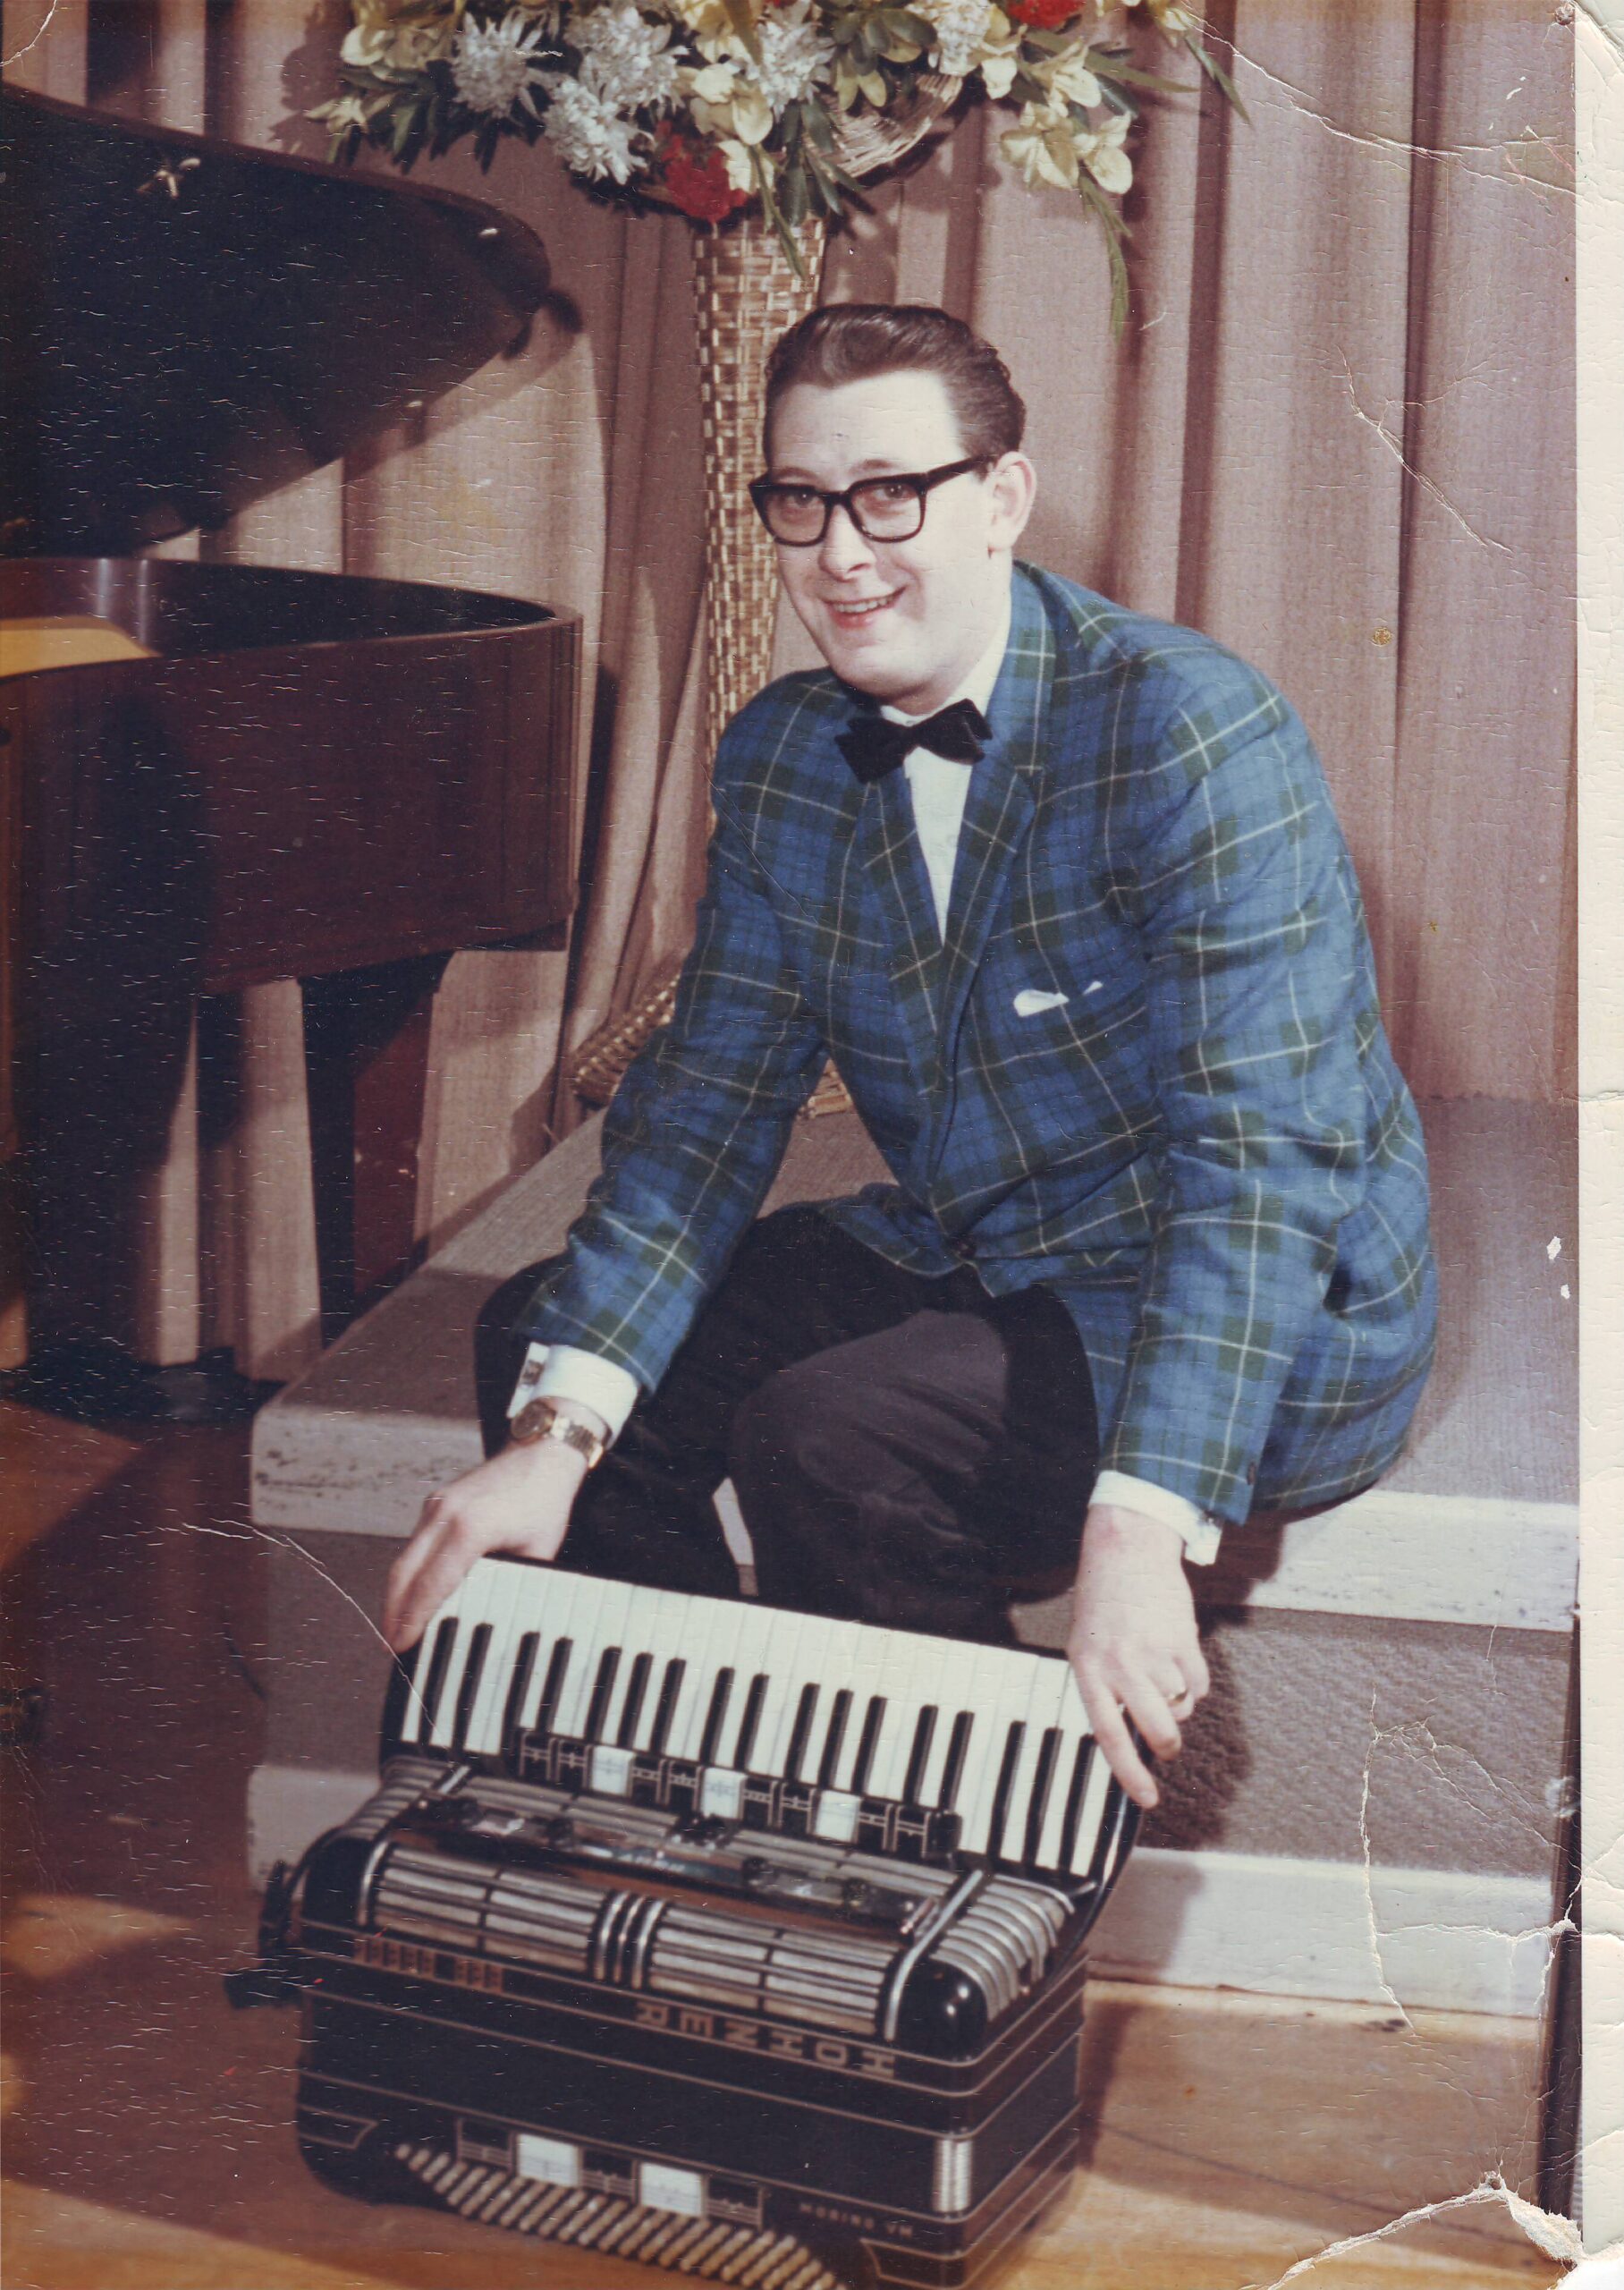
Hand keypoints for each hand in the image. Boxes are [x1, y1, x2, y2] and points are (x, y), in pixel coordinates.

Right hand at [382, 1434, 591, 1653]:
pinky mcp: (437, 1502)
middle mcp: (446, 1514)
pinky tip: (413, 1591)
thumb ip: (511, 1586)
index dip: (413, 1618)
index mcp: (471, 1528)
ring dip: (398, 1593)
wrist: (541, 1454)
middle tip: (391, 1644)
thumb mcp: (537, 1553)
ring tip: (398, 1625)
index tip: (402, 1643)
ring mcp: (438, 1505)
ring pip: (404, 1558)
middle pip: (404, 1573)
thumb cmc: (543, 1500)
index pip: (431, 1584)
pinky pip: (415, 1542)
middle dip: (393, 1612)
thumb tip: (495, 1619)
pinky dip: (409, 1570)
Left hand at [1067, 1502, 1210, 1811]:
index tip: (1148, 1799)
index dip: (1130, 1773)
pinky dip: (1195, 1679)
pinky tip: (1179, 1655)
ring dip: (1179, 1700)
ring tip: (1164, 1671)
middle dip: (1169, 1743)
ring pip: (1181, 1706)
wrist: (1126, 1550)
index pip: (1109, 1736)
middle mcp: (1119, 1664)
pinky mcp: (1182, 1638)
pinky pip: (1199, 1683)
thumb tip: (1132, 1737)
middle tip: (1169, 1742)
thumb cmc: (1104, 1602)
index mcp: (1088, 1670)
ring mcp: (1153, 1651)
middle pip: (1157, 1730)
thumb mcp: (1087, 1646)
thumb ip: (1105, 1688)